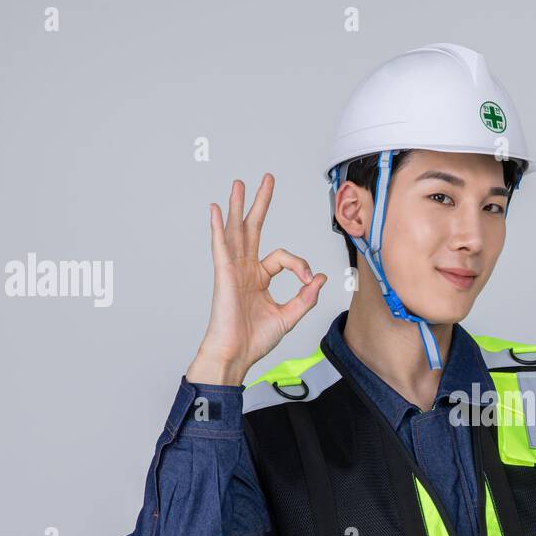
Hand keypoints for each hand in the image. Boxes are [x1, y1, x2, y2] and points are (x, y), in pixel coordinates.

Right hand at [186, 174, 327, 385]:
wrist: (236, 355)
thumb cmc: (254, 339)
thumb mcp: (289, 316)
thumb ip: (306, 297)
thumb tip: (320, 277)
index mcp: (259, 278)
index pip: (284, 258)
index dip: (301, 266)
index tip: (309, 281)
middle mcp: (245, 270)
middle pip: (253, 229)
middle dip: (261, 204)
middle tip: (267, 180)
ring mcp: (233, 271)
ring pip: (236, 232)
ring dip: (237, 206)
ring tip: (239, 184)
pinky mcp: (224, 276)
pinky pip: (220, 247)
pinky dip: (218, 228)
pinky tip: (215, 210)